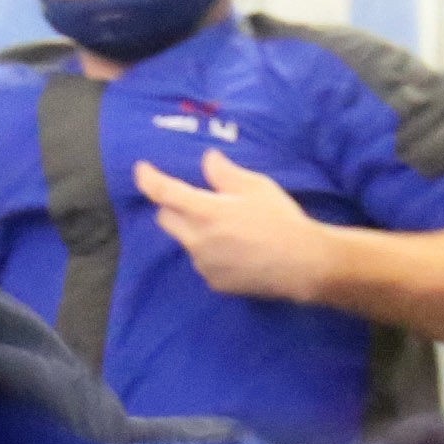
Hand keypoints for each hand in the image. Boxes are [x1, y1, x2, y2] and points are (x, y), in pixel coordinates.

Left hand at [134, 151, 336, 304]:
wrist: (302, 265)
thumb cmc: (280, 220)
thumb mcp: (255, 186)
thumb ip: (225, 173)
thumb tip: (208, 160)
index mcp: (204, 212)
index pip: (164, 193)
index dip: (148, 179)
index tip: (141, 170)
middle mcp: (196, 240)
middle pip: (165, 219)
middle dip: (171, 206)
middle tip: (194, 198)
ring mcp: (203, 265)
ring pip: (186, 241)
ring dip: (194, 230)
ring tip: (228, 227)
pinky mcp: (215, 283)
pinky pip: (203, 261)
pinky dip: (210, 251)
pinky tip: (236, 249)